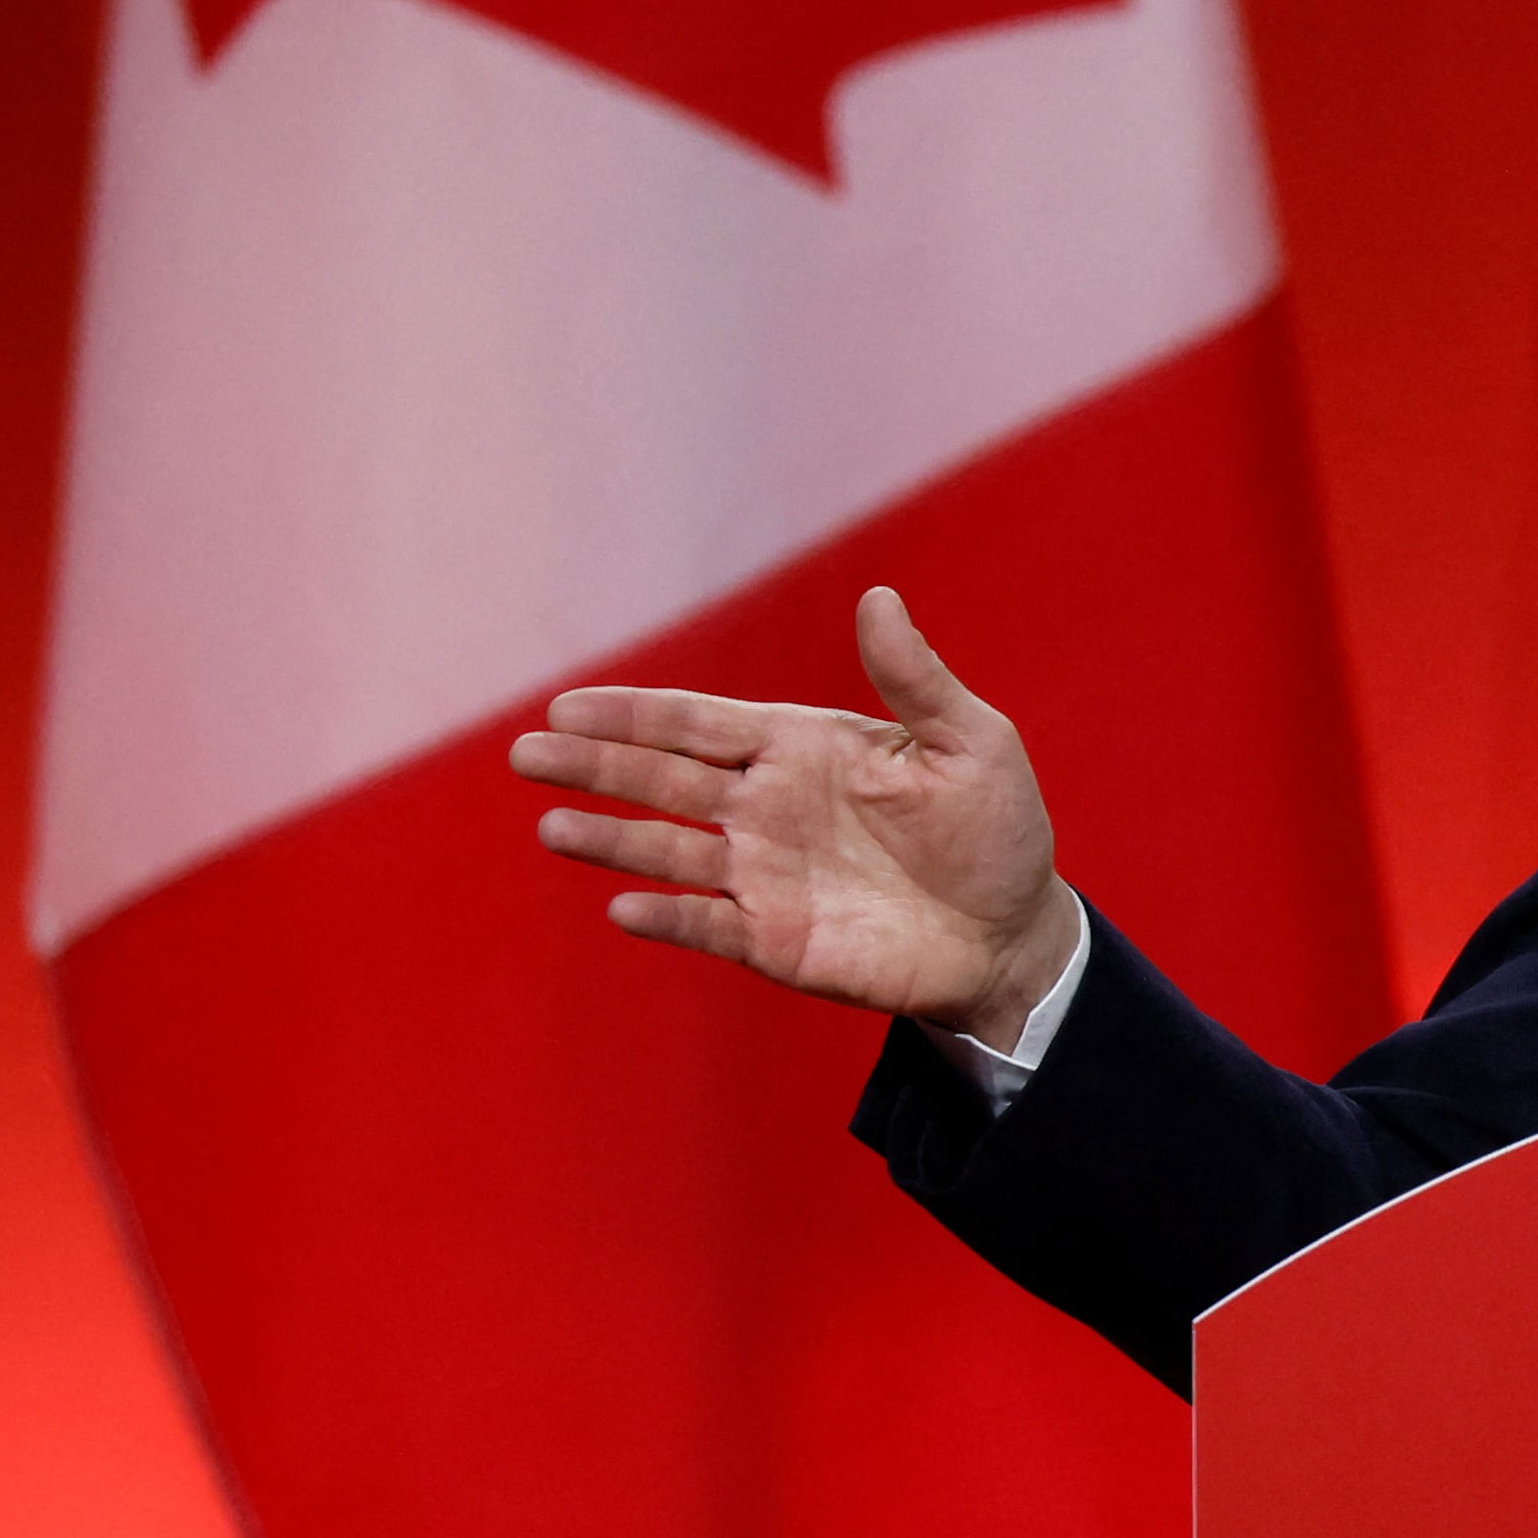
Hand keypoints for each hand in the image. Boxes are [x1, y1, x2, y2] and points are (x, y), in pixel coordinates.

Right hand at [509, 587, 1081, 1045]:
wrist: (1013, 932)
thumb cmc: (996, 829)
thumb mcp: (971, 744)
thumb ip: (916, 680)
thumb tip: (878, 597)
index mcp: (801, 747)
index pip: (699, 723)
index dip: (634, 713)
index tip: (566, 705)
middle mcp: (765, 806)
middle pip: (661, 779)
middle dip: (594, 765)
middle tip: (525, 754)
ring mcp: (763, 874)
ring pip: (667, 851)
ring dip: (611, 839)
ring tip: (554, 827)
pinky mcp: (774, 939)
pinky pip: (706, 924)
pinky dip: (668, 915)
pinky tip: (625, 907)